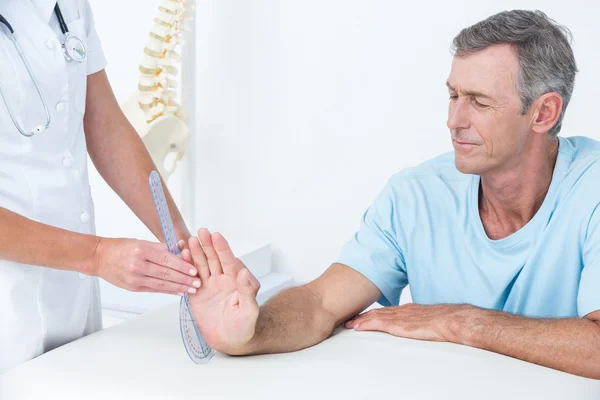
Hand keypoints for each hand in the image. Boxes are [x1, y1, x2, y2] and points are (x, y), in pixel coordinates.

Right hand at [93, 238, 200, 295]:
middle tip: (198, 283)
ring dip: (178, 288)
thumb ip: (162, 247)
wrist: (100, 257)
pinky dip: (167, 291)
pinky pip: (154, 289)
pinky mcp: (133, 287)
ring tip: (191, 289)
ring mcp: (134, 278)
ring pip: (161, 284)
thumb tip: (182, 248)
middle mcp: (137, 265)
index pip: (166, 259)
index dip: (182, 266)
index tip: (194, 270)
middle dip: (184, 279)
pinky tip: (178, 291)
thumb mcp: (142, 242)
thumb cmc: (121, 247)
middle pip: (166, 273)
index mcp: (141, 250)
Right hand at [184, 228, 260, 353]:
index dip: (222, 248)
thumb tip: (243, 273)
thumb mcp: (249, 310)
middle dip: (207, 245)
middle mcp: (223, 279)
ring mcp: (209, 285)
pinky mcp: (197, 293)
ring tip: (188, 241)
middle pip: (214, 259)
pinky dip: (186, 267)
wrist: (231, 341)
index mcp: (236, 280)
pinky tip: (181, 256)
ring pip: (202, 265)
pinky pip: (191, 277)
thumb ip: (247, 291)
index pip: (229, 261)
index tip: (216, 235)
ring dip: (195, 253)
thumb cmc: (245, 327)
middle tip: (200, 231)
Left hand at [345, 303, 470, 342]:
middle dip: (363, 316)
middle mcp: (401, 311)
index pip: (388, 311)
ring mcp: (398, 317)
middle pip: (378, 312)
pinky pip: (377, 323)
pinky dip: (365, 324)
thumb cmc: (446, 322)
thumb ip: (422, 323)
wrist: (451, 320)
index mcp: (409, 310)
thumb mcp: (430, 320)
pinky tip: (357, 327)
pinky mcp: (398, 325)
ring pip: (374, 317)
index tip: (365, 316)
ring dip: (360, 320)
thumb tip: (420, 329)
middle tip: (351, 319)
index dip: (375, 314)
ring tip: (350, 323)